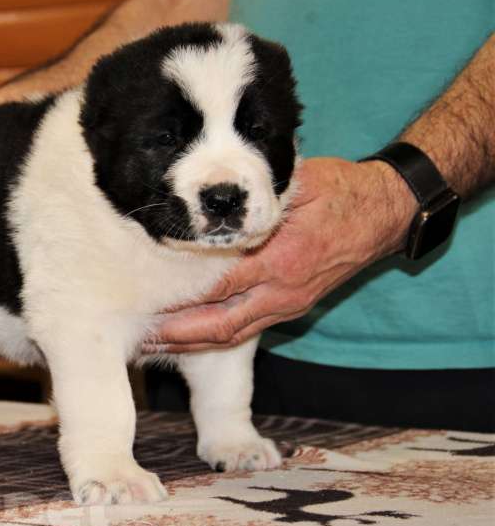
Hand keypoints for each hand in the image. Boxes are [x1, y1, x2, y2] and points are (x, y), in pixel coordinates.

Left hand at [145, 157, 417, 353]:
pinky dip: (213, 336)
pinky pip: (246, 329)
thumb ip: (257, 193)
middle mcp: (283, 290)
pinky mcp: (290, 308)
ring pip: (232, 334)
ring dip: (191, 343)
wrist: (386, 213)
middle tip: (140, 335)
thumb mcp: (300, 182)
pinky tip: (186, 336)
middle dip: (178, 334)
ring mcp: (288, 304)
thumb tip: (210, 193)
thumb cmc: (340, 191)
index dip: (183, 294)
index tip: (147, 296)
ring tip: (152, 344)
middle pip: (221, 324)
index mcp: (282, 259)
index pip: (221, 284)